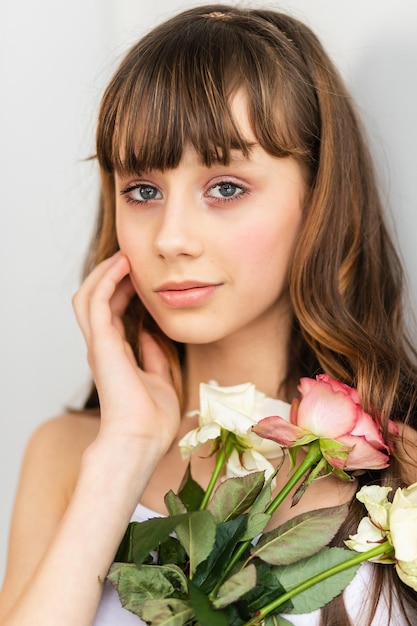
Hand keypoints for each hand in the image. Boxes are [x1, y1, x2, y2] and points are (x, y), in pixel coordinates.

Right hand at [72, 252, 180, 456]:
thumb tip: (154, 332)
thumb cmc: (152, 419)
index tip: (143, 270)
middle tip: (132, 254)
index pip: (114, 310)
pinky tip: (125, 265)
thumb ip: (155, 354)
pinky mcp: (101, 343)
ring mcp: (99, 344)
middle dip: (112, 274)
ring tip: (126, 254)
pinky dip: (107, 279)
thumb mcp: (161, 377)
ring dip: (106, 272)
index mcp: (116, 353)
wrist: (142, 439)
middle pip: (97, 298)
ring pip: (90, 295)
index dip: (125, 287)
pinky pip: (97, 301)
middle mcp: (103, 345)